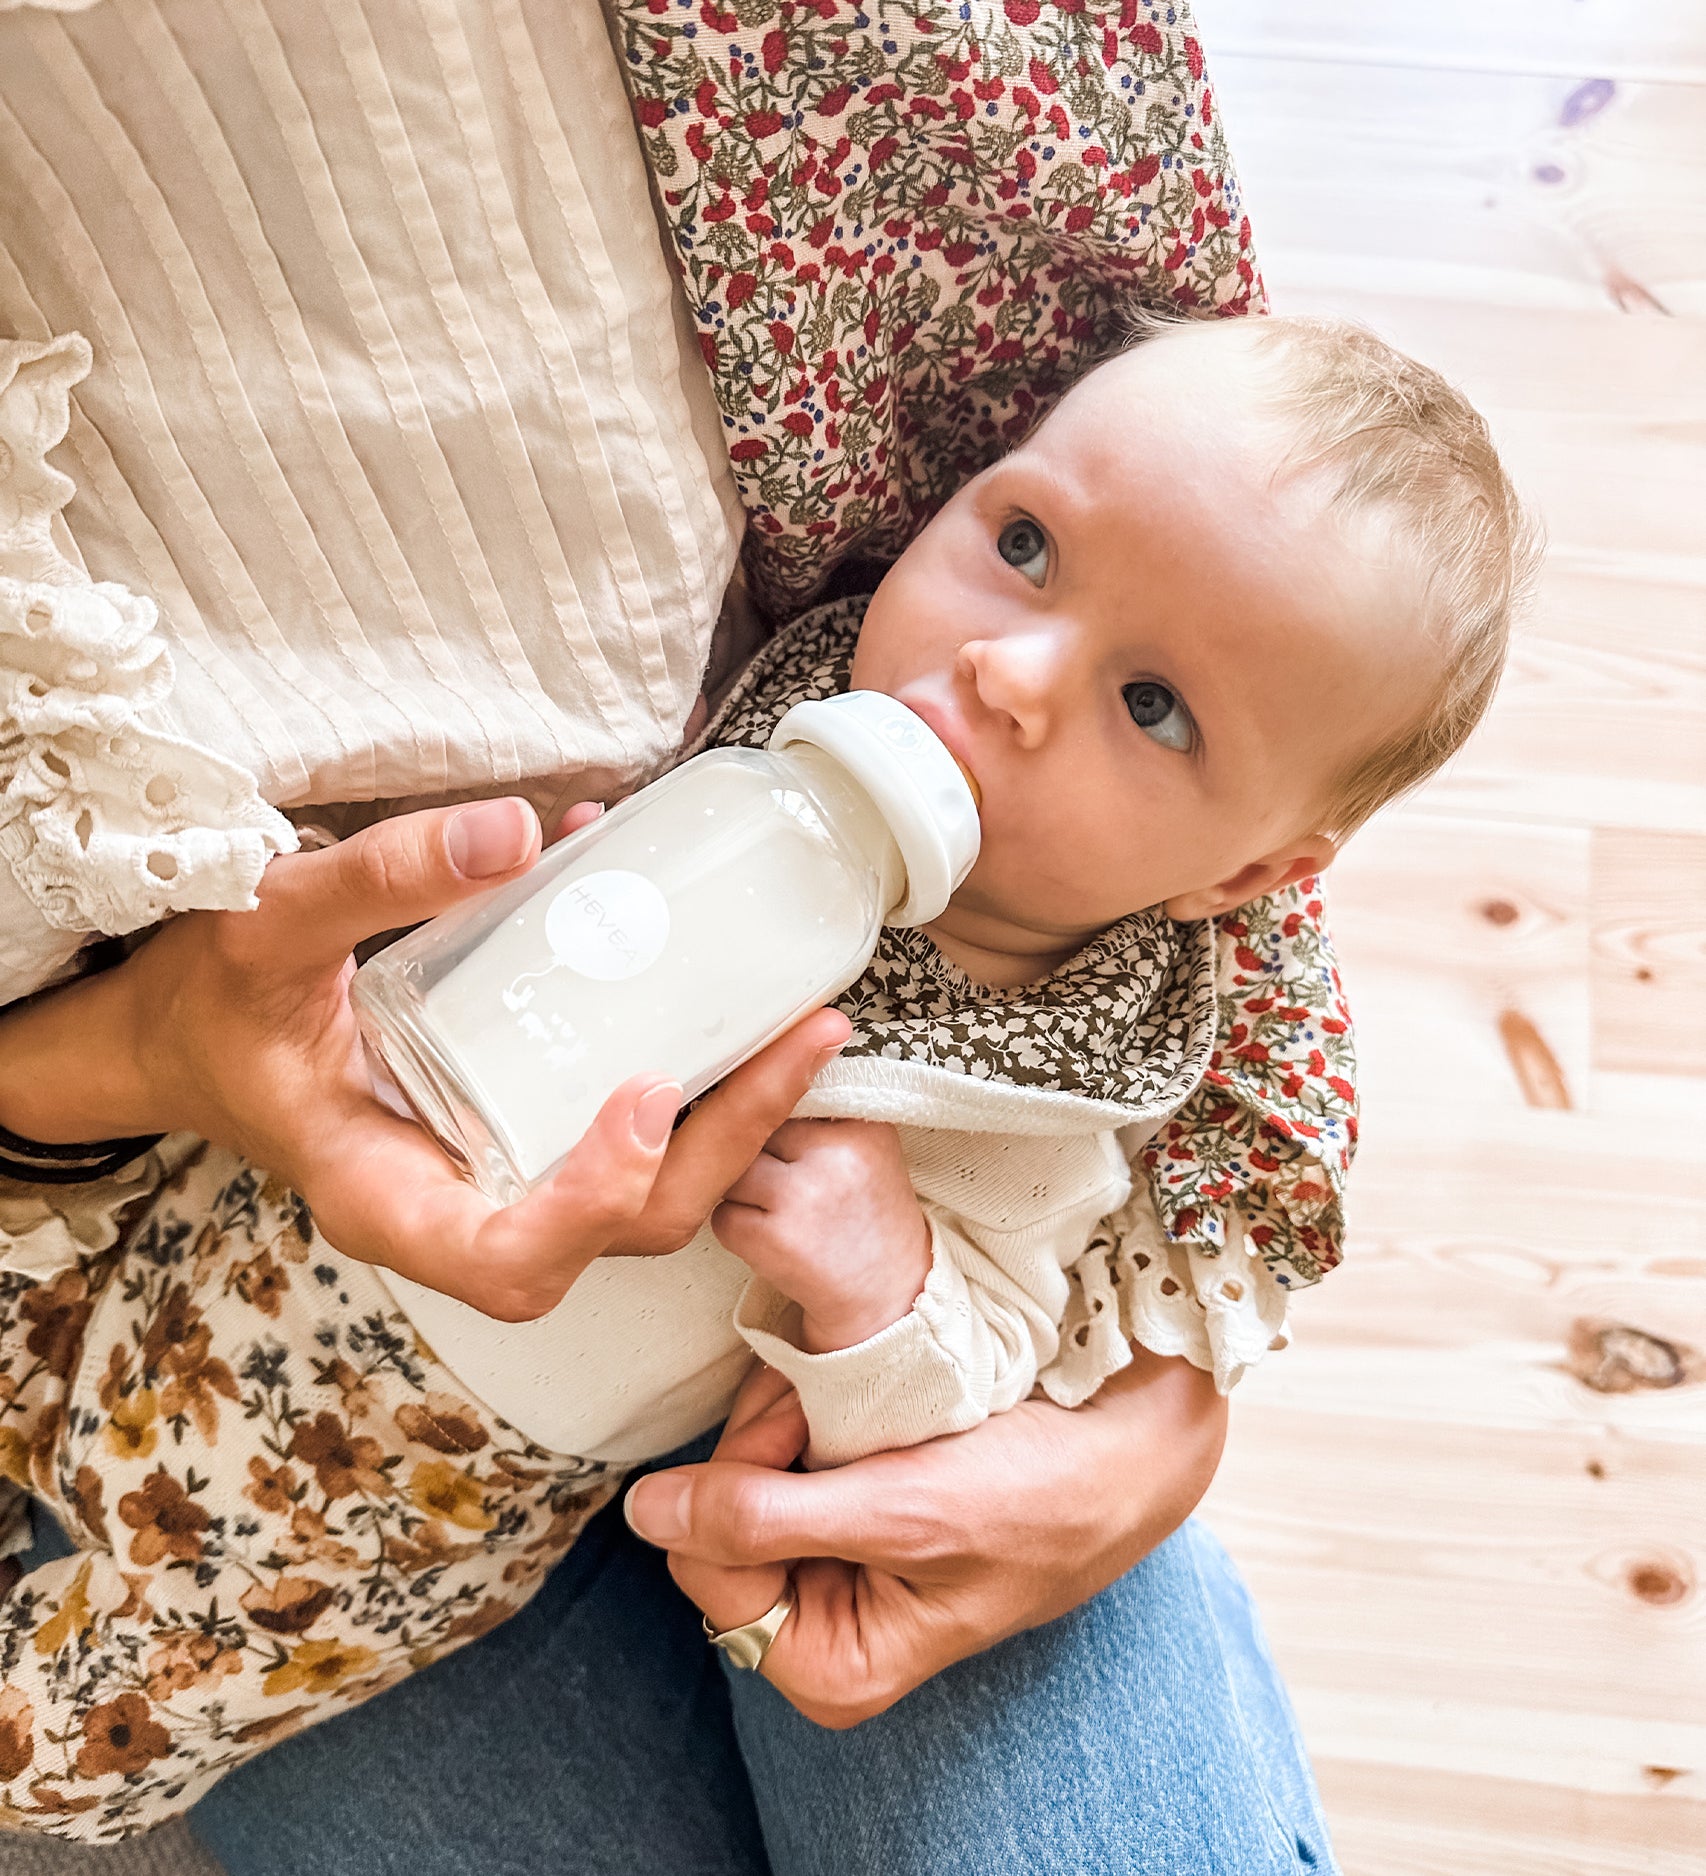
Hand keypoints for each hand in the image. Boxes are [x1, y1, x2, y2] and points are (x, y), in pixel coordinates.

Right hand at [0, 799, 850, 1320]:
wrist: (187, 1040)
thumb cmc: (212, 1007)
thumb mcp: (266, 928)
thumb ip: (376, 878)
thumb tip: (516, 830)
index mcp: (384, 1195)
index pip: (511, 1258)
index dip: (594, 1199)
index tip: (648, 1095)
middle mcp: (459, 1208)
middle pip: (619, 1230)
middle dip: (725, 1145)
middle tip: (801, 1037)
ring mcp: (500, 1181)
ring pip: (646, 1196)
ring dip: (736, 1119)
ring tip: (805, 1023)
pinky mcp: (525, 1138)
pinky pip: (629, 1137)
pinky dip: (695, 1079)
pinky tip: (726, 993)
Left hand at [624, 1344, 1226, 1726]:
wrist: (1128, 1444)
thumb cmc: (1041, 1499)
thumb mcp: (903, 1514)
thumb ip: (765, 1521)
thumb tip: (646, 1516)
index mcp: (831, 1666)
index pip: (707, 1567)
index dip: (738, 1482)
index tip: (806, 1422)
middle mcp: (823, 1624)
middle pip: (717, 1518)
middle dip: (766, 1439)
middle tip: (831, 1388)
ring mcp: (835, 1562)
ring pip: (747, 1473)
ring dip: (788, 1410)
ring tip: (857, 1385)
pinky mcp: (853, 1507)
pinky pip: (787, 1451)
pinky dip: (811, 1404)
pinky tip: (859, 1388)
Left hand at [712, 1119, 929, 1351]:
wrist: (888, 1301)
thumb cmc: (868, 1220)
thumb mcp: (868, 1151)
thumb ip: (821, 1116)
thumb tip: (751, 1086)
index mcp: (862, 1126)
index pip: (786, 1098)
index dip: (779, 1125)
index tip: (792, 1150)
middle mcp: (835, 1155)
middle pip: (755, 1130)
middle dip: (757, 1156)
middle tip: (786, 1188)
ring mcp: (802, 1197)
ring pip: (731, 1170)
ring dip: (741, 1193)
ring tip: (778, 1214)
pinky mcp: (773, 1239)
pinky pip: (723, 1216)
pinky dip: (737, 1231)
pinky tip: (773, 1243)